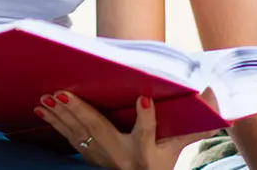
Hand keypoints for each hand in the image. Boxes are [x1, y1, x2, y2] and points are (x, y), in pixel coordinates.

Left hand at [35, 91, 214, 169]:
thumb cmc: (162, 161)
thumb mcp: (180, 146)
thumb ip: (196, 126)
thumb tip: (213, 96)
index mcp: (146, 151)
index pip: (148, 133)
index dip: (146, 117)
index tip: (143, 99)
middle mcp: (121, 155)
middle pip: (100, 131)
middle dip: (80, 112)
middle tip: (61, 94)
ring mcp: (102, 157)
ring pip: (79, 133)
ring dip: (61, 115)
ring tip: (45, 98)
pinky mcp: (89, 156)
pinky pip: (69, 137)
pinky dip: (55, 123)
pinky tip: (42, 109)